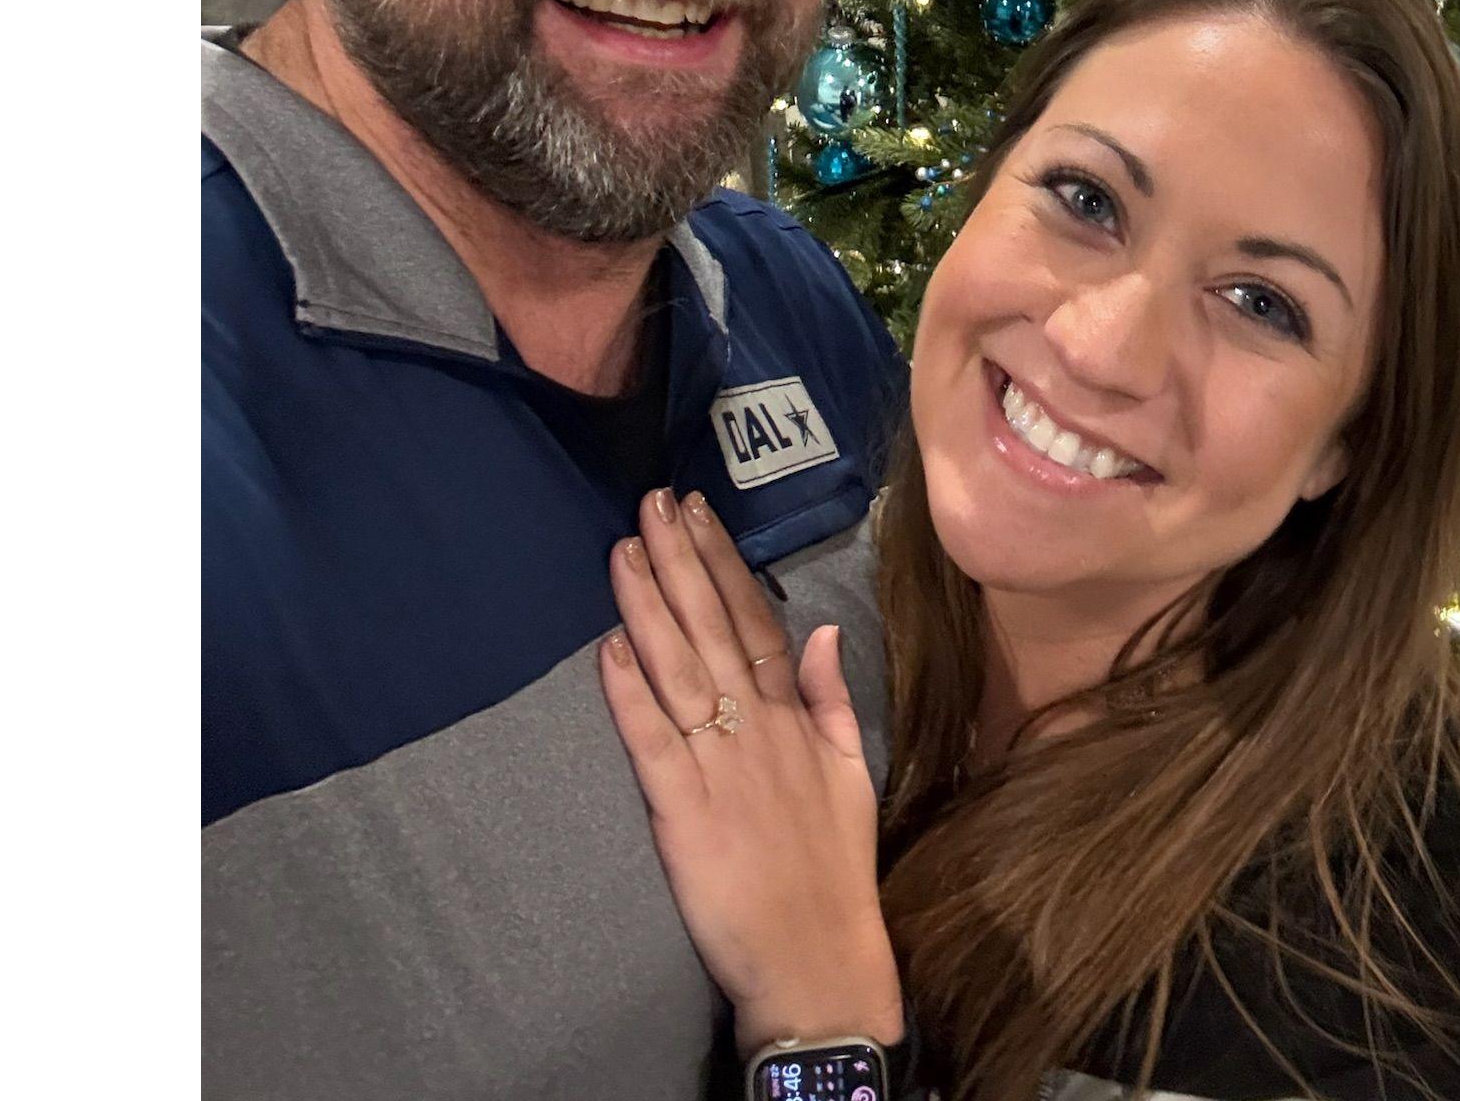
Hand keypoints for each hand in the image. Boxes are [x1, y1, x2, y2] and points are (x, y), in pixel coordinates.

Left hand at [597, 488, 902, 1056]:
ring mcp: (718, 765)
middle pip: (711, 627)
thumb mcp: (850, 771)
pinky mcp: (683, 812)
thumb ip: (831, 698)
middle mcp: (756, 726)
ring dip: (648, 606)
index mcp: (793, 715)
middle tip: (650, 502)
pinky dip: (629, 695)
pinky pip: (652, 742)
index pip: (753, 619)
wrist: (818, 957)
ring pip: (678, 669)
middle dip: (679, 560)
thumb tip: (823, 630)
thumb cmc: (833, 868)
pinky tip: (609, 647)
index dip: (722, 562)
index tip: (696, 512)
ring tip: (622, 549)